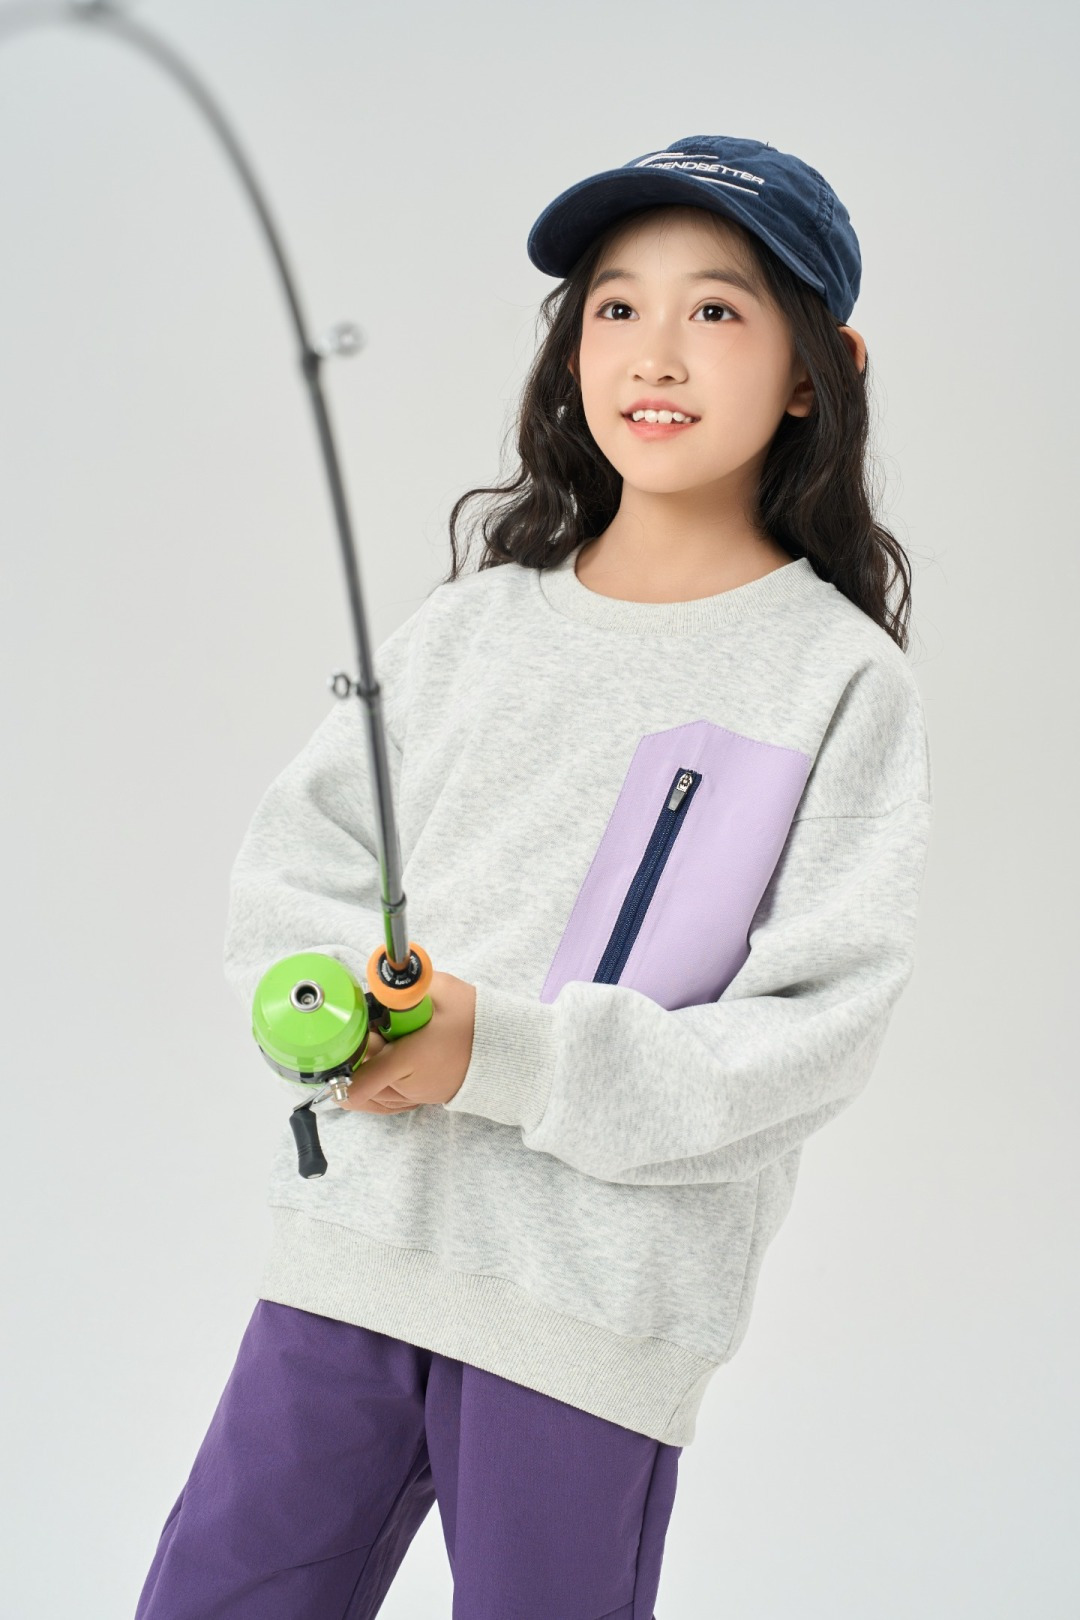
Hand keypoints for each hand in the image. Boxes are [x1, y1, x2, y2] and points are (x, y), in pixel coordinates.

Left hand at [335, 970, 475, 1114]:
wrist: (507, 1047)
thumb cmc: (475, 1020)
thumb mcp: (439, 990)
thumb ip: (403, 986)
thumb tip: (378, 981)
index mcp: (408, 1061)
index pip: (360, 1081)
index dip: (340, 1071)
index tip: (334, 1053)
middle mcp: (409, 1086)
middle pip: (360, 1084)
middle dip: (355, 1059)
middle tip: (363, 1032)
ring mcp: (416, 1097)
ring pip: (371, 1097)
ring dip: (364, 1074)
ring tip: (376, 1044)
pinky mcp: (422, 1099)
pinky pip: (387, 1101)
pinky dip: (376, 1087)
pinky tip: (378, 1064)